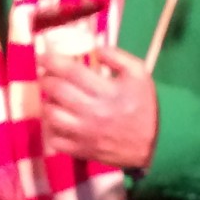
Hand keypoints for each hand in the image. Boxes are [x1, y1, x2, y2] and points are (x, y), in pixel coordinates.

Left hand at [42, 46, 157, 168]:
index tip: (42, 56)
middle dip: (45, 79)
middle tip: (45, 75)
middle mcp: (93, 112)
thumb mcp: (139, 73)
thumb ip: (117, 56)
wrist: (157, 142)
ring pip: (51, 116)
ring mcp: (85, 134)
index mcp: (107, 91)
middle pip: (57, 91)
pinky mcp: (82, 151)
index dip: (52, 61)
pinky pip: (55, 140)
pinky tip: (55, 120)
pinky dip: (49, 128)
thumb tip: (94, 48)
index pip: (71, 72)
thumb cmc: (146, 105)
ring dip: (46, 103)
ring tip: (51, 97)